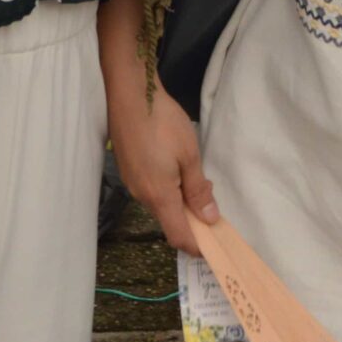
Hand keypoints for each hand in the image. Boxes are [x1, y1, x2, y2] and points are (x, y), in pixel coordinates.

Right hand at [107, 80, 218, 255]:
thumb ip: (198, 190)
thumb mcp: (189, 155)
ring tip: (196, 180)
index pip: (178, 235)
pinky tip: (176, 169)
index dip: (196, 246)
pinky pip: (151, 189)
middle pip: (169, 220)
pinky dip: (167, 189)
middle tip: (211, 202)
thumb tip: (208, 219)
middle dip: (191, 219)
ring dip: (179, 201)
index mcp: (159, 196)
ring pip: (159, 203)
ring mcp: (131, 183)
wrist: (129, 95)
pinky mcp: (128, 169)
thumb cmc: (163, 123)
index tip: (214, 246)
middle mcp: (141, 196)